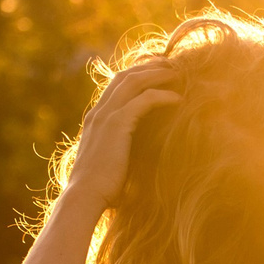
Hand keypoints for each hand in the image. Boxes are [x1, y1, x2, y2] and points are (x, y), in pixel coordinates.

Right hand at [63, 61, 181, 210]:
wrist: (84, 197)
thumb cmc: (99, 188)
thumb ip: (120, 150)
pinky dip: (162, 96)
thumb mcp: (110, 162)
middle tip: (171, 66)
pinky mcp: (117, 125)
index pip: (115, 86)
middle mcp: (98, 112)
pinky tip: (179, 99)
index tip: (157, 74)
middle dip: (149, 67)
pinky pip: (144, 101)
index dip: (136, 75)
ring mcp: (105, 116)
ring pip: (134, 82)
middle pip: (125, 76)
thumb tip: (140, 154)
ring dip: (157, 75)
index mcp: (95, 119)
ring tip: (178, 74)